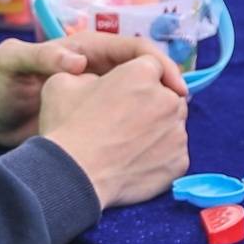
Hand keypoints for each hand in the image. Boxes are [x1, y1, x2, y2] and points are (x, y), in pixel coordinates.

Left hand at [0, 35, 185, 145]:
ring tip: (170, 130)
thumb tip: (77, 61)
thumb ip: (41, 57)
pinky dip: (140, 131)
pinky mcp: (93, 119)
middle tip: (180, 112)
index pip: (136, 48)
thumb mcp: (13, 63)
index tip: (175, 87)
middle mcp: (97, 68)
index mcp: (86, 48)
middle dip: (167, 90)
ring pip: (140, 99)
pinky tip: (148, 147)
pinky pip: (125, 122)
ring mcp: (97, 95)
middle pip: (146, 73)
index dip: (160, 64)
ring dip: (157, 112)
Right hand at [35, 54, 189, 209]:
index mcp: (143, 72)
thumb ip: (88, 74)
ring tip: (128, 144)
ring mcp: (178, 132)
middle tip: (124, 121)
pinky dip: (160, 157)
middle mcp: (168, 99)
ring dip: (157, 129)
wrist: (74, 178)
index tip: (123, 93)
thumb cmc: (67, 128)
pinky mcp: (180, 162)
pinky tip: (135, 162)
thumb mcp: (63, 83)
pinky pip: (173, 153)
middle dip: (151, 103)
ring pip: (172, 125)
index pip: (152, 66)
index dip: (136, 78)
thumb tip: (97, 81)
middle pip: (167, 95)